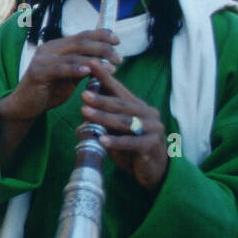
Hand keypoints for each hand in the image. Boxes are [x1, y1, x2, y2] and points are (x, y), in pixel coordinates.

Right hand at [0, 29, 121, 123]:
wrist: (25, 106)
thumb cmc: (49, 91)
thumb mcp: (70, 77)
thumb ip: (84, 67)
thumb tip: (105, 60)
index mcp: (58, 46)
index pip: (83, 35)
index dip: (102, 35)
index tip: (118, 40)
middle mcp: (50, 49)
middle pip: (81, 42)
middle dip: (103, 48)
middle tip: (119, 58)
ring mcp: (42, 59)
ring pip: (74, 55)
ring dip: (95, 60)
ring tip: (111, 68)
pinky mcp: (38, 72)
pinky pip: (60, 68)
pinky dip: (75, 69)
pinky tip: (88, 71)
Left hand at [81, 62, 169, 191]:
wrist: (155, 172)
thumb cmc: (132, 150)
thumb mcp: (116, 133)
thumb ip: (103, 123)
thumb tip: (82, 116)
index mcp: (138, 107)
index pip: (119, 90)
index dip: (105, 77)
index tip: (91, 64)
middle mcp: (148, 114)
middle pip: (122, 104)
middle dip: (101, 98)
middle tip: (82, 94)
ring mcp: (153, 129)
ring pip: (125, 122)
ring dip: (103, 117)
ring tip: (85, 113)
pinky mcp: (152, 146)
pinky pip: (131, 142)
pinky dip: (115, 141)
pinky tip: (101, 140)